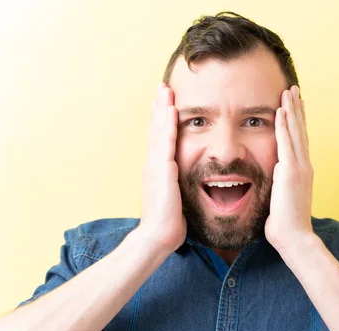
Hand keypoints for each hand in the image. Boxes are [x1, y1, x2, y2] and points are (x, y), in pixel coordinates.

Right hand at [137, 82, 186, 251]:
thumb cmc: (169, 222)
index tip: (164, 103)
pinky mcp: (162, 171)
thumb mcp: (175, 199)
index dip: (160, 120)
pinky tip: (172, 111)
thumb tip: (185, 186)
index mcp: (157, 170)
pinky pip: (166, 143)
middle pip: (156, 129)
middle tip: (162, 86)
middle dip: (159, 107)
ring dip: (163, 108)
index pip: (159, 139)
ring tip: (166, 90)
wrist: (157, 237)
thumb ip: (178, 188)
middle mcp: (153, 164)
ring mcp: (156, 166)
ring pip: (159, 131)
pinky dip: (168, 125)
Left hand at [265, 86, 314, 251]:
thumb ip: (281, 184)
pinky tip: (281, 110)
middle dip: (297, 108)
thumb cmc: (286, 224)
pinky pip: (286, 142)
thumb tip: (275, 177)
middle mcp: (304, 165)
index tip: (295, 106)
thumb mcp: (284, 199)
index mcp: (302, 171)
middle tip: (294, 89)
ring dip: (291, 110)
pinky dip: (284, 125)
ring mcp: (299, 167)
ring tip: (288, 91)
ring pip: (295, 131)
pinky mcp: (291, 171)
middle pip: (300, 130)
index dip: (298, 121)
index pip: (300, 140)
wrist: (295, 237)